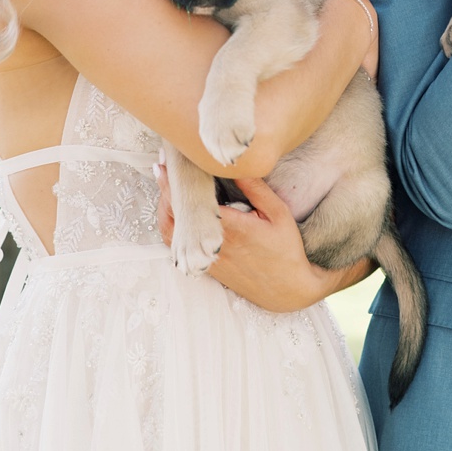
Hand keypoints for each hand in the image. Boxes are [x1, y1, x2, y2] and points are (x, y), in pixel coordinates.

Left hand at [155, 165, 354, 312]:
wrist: (287, 288)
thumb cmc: (286, 249)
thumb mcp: (278, 213)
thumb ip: (256, 189)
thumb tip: (236, 165)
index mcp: (230, 227)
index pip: (192, 201)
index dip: (176, 181)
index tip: (169, 161)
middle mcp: (211, 243)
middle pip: (174, 217)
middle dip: (165, 190)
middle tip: (164, 167)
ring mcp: (206, 257)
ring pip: (172, 233)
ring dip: (165, 209)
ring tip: (167, 187)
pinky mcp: (206, 267)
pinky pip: (179, 246)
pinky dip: (173, 227)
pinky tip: (177, 214)